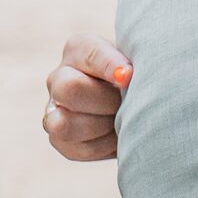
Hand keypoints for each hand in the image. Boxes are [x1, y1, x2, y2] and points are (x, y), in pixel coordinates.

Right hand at [44, 33, 129, 161]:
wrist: (141, 101)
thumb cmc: (143, 75)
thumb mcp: (141, 59)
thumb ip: (136, 60)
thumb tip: (126, 77)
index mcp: (79, 49)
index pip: (91, 54)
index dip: (111, 67)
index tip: (129, 77)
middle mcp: (59, 77)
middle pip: (70, 89)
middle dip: (107, 101)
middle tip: (128, 103)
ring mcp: (54, 110)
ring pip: (65, 124)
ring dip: (104, 126)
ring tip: (125, 119)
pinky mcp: (61, 141)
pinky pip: (79, 148)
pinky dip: (105, 146)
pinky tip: (119, 134)